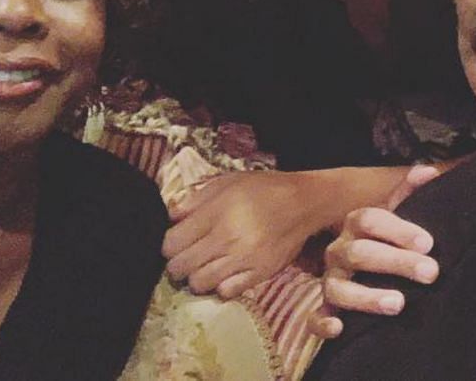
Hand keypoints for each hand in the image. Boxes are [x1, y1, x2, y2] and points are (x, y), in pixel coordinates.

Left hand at [163, 170, 332, 298]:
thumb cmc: (264, 190)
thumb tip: (170, 218)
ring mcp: (244, 260)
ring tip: (208, 267)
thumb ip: (195, 199)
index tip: (179, 241)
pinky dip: (222, 286)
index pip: (171, 244)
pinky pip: (227, 292)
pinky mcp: (260, 274)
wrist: (306, 203)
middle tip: (191, 256)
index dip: (170, 244)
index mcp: (216, 214)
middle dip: (179, 263)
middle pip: (180, 267)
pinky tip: (227, 274)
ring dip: (198, 277)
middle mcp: (228, 239)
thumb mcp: (227, 182)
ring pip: (199, 283)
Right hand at [311, 164, 443, 338]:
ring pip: (338, 288)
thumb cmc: (387, 236)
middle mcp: (339, 250)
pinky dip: (323, 324)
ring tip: (398, 304)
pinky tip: (339, 329)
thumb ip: (409, 191)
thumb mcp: (397, 211)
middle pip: (360, 253)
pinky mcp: (326, 308)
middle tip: (430, 273)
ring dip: (365, 297)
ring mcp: (330, 280)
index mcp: (357, 224)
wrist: (366, 263)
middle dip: (396, 262)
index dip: (399, 230)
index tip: (429, 243)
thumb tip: (427, 171)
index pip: (371, 219)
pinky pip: (315, 318)